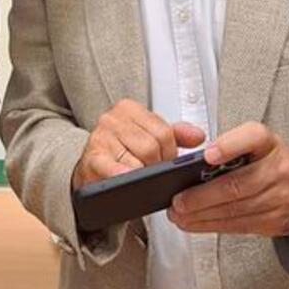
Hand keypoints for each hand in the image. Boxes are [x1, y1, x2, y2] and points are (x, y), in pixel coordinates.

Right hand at [72, 99, 206, 189]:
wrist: (91, 168)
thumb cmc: (120, 152)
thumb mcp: (148, 137)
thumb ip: (176, 135)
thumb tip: (198, 136)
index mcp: (129, 109)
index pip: (163, 130)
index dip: (170, 151)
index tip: (164, 159)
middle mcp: (113, 119)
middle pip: (152, 145)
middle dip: (157, 164)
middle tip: (152, 171)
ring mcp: (101, 138)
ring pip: (138, 160)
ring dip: (142, 174)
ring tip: (138, 176)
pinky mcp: (92, 159)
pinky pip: (113, 168)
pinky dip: (123, 174)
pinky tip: (128, 178)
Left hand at [167, 122, 288, 236]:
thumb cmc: (271, 163)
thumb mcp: (255, 144)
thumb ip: (227, 146)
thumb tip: (187, 163)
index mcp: (268, 142)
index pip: (253, 137)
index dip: (228, 145)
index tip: (207, 155)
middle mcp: (279, 168)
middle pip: (236, 184)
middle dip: (201, 196)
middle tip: (177, 200)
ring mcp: (281, 197)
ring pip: (234, 209)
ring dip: (201, 214)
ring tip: (179, 214)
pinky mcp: (277, 222)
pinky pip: (238, 225)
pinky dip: (211, 225)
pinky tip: (194, 223)